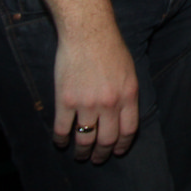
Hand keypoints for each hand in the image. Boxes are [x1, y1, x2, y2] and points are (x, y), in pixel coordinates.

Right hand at [52, 26, 138, 163]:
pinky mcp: (65, 100)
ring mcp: (87, 103)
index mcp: (128, 95)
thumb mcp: (129, 71)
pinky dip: (61, 140)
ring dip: (82, 151)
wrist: (88, 32)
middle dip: (102, 154)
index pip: (128, 131)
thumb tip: (124, 116)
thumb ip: (127, 94)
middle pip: (107, 139)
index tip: (116, 152)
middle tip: (97, 159)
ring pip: (84, 139)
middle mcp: (110, 103)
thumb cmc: (110, 48)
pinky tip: (60, 142)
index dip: (122, 145)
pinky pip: (62, 129)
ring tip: (80, 155)